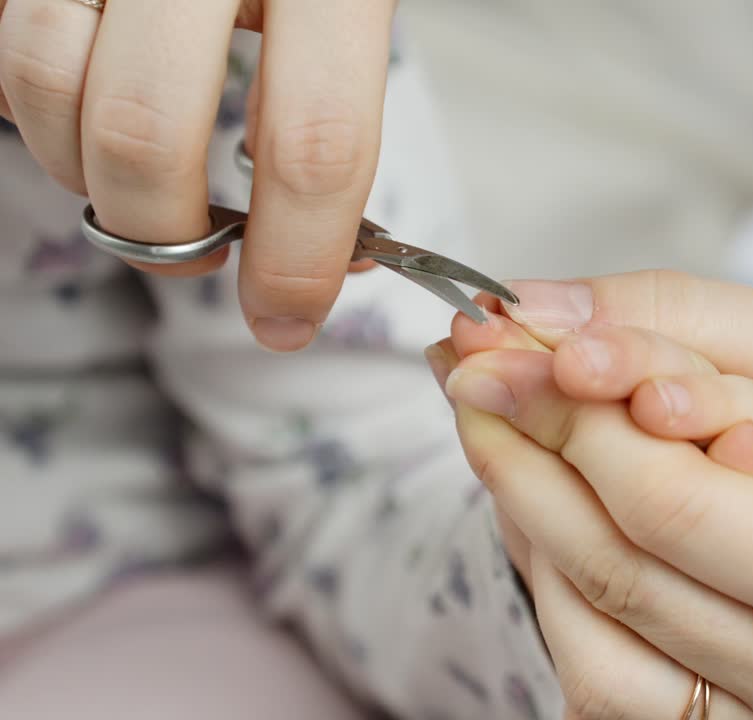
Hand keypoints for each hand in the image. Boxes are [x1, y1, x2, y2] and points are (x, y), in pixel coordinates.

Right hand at [0, 0, 395, 349]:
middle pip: (149, 132)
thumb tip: (329, 262)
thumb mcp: (351, 6)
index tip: (287, 319)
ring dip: (90, 179)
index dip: (297, 255)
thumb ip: (336, 121)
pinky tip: (92, 117)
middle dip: (164, 233)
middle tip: (195, 256)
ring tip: (142, 185)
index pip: (316, 142)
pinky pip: (9, 51)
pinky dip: (42, 115)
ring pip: (52, 90)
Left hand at [437, 312, 752, 718]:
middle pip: (617, 577)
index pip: (668, 509)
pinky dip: (572, 589)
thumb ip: (692, 320)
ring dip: (535, 526)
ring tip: (506, 431)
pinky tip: (563, 510)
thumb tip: (541, 315)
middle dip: (527, 458)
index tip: (502, 346)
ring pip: (599, 645)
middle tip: (476, 372)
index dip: (567, 419)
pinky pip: (621, 679)